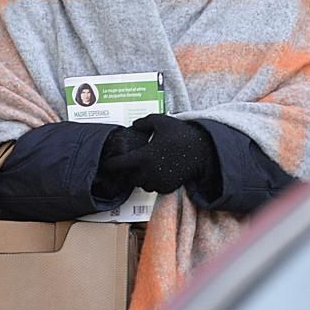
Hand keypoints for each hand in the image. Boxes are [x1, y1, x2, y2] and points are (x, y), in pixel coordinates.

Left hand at [97, 114, 214, 194]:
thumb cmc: (181, 135)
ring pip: (141, 184)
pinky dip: (152, 182)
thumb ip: (144, 122)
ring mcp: (158, 181)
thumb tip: (134, 125)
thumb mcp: (161, 121)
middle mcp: (148, 172)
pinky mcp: (167, 187)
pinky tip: (156, 172)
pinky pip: (153, 188)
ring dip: (140, 177)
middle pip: (129, 177)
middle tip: (130, 163)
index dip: (111, 164)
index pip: (119, 165)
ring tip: (144, 167)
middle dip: (128, 171)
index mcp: (143, 156)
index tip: (108, 162)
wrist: (202, 152)